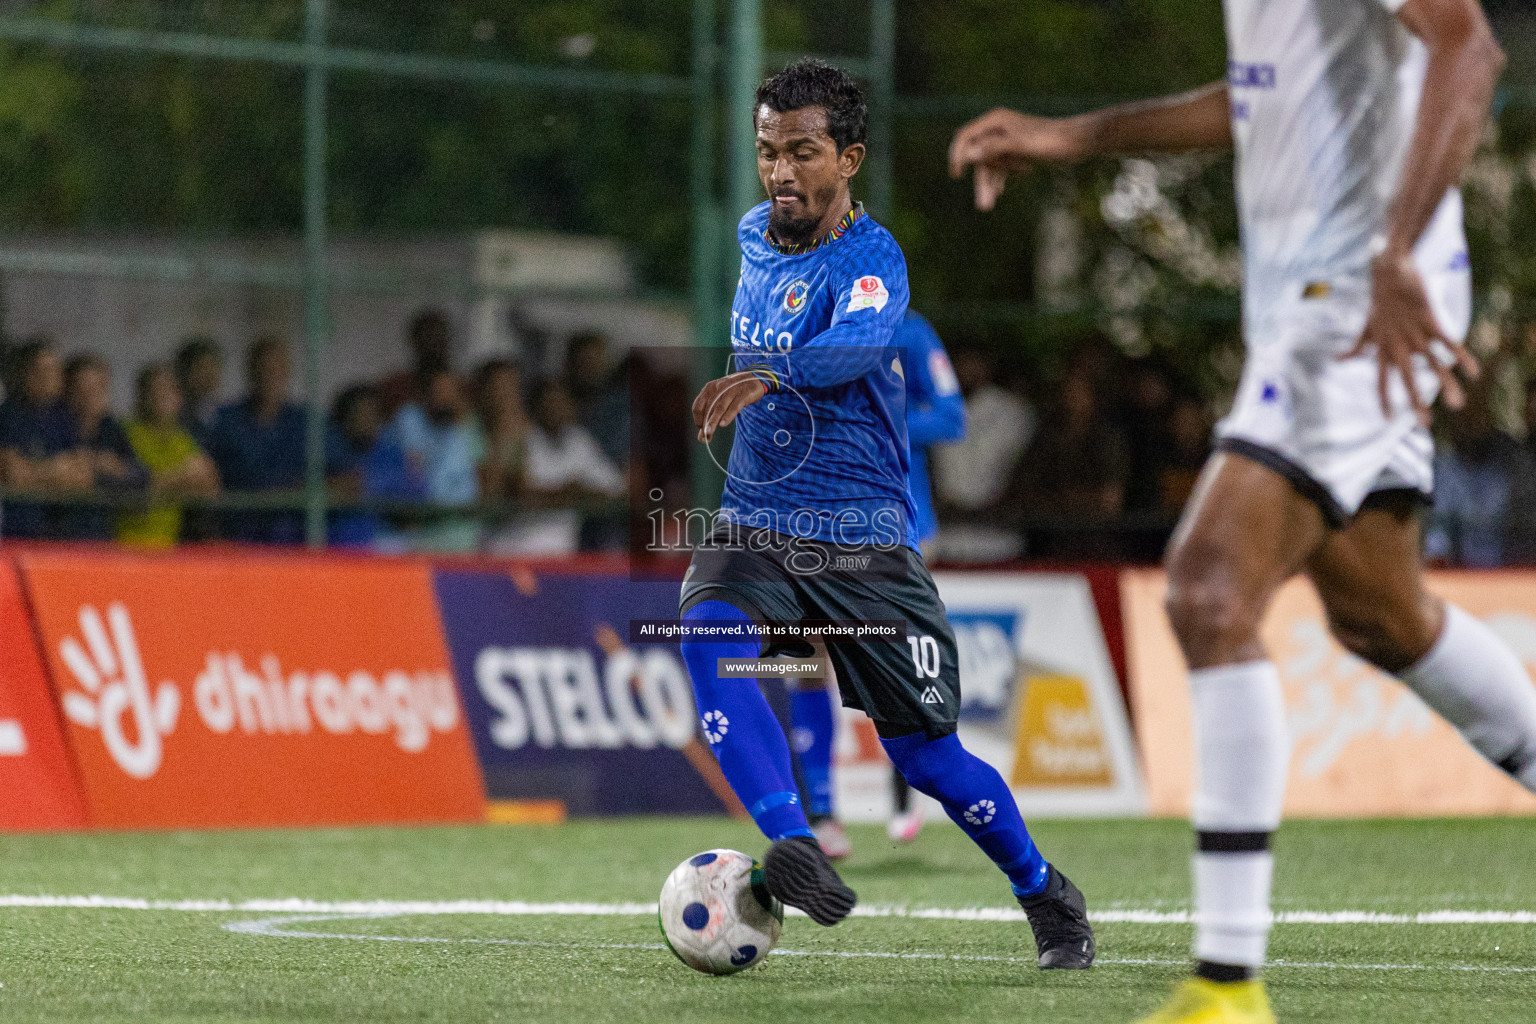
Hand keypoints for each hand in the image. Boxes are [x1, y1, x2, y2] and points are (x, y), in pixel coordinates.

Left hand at [692, 371, 768, 443]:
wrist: (754, 378)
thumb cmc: (734, 392)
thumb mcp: (720, 400)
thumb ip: (711, 415)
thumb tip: (702, 437)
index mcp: (709, 389)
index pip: (698, 406)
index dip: (697, 419)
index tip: (701, 429)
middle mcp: (718, 388)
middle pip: (707, 408)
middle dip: (704, 424)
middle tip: (704, 437)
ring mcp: (730, 391)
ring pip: (719, 408)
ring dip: (712, 421)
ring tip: (708, 433)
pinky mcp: (743, 395)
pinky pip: (734, 406)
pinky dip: (728, 415)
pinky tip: (723, 424)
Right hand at [949, 108, 1084, 210]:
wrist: (1077, 141)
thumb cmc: (1049, 140)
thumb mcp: (1020, 145)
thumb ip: (994, 148)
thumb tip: (969, 154)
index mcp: (995, 121)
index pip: (966, 136)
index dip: (957, 154)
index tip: (956, 174)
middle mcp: (999, 129)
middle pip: (978, 156)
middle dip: (979, 180)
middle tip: (982, 206)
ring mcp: (1008, 140)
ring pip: (990, 164)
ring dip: (989, 184)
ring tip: (988, 207)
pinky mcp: (1018, 150)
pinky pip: (1002, 166)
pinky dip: (1000, 178)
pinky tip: (999, 192)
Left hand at [1344, 248, 1478, 421]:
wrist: (1389, 270)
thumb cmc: (1378, 301)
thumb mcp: (1365, 327)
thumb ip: (1356, 347)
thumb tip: (1338, 359)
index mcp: (1381, 348)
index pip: (1381, 380)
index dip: (1384, 400)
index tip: (1389, 420)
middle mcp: (1398, 345)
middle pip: (1408, 379)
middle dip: (1417, 402)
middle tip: (1426, 426)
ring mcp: (1415, 333)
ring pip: (1433, 364)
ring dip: (1446, 385)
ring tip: (1456, 405)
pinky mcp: (1430, 320)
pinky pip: (1448, 342)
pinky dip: (1461, 357)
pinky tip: (1473, 373)